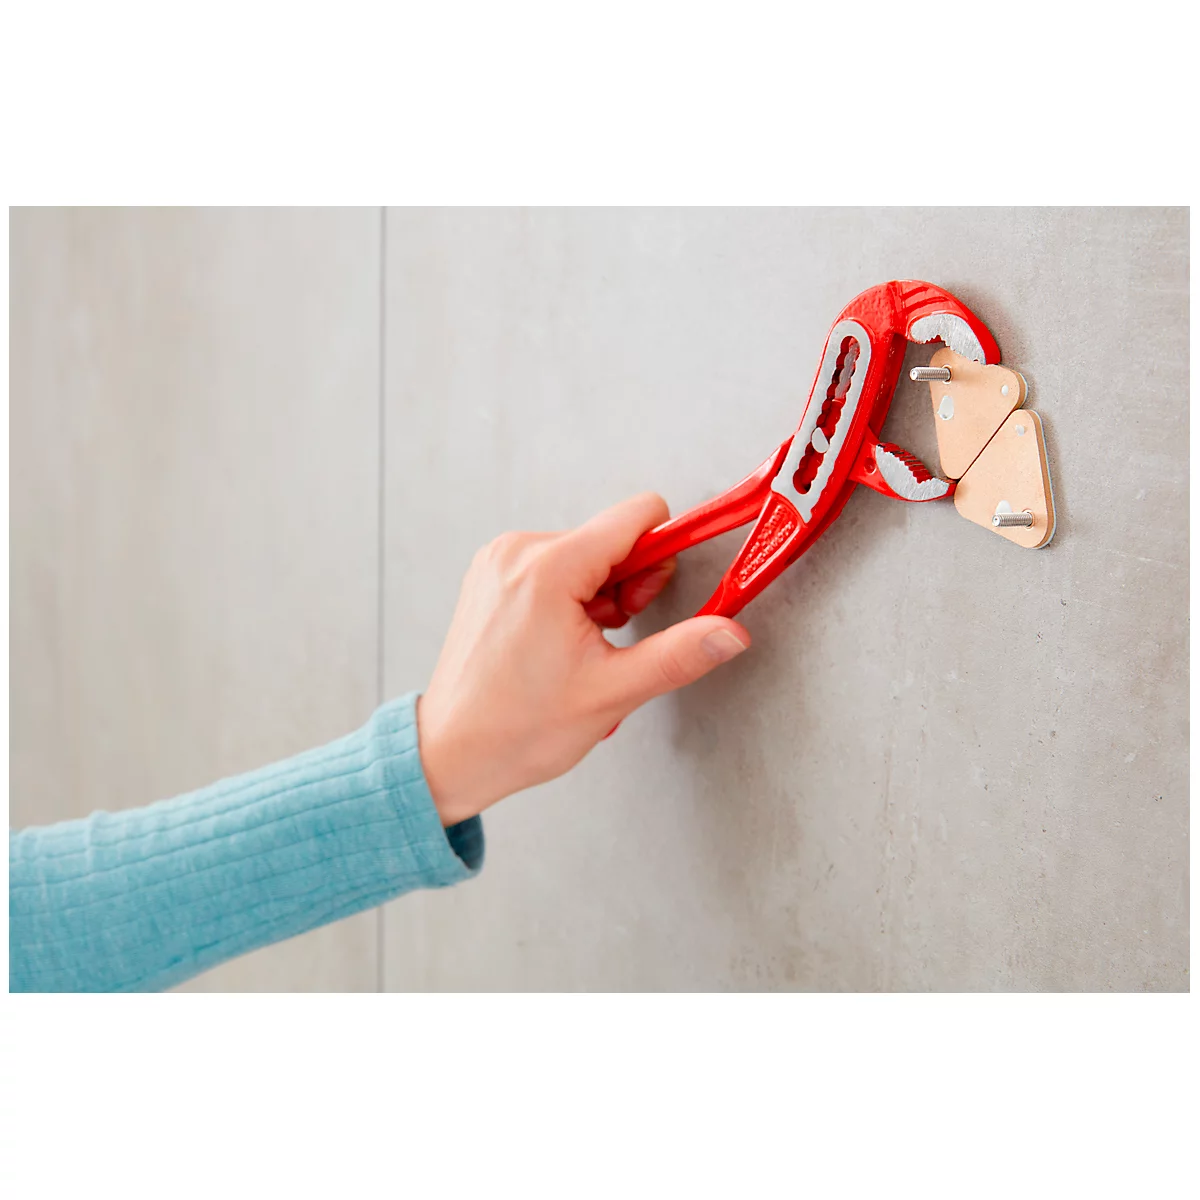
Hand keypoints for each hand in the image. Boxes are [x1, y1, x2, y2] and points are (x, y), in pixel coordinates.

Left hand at [417, 492, 750, 824]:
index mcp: (548, 569)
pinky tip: (561, 641)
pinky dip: (572, 596)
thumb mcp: (612, 692)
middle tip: (615, 636)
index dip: (668, 550)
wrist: (449, 753)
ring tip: (583, 647)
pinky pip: (554, 565)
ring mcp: (500, 560)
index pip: (636, 516)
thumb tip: (729, 633)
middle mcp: (518, 551)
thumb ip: (679, 654)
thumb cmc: (517, 729)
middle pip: (612, 537)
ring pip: (585, 553)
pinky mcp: (493, 574)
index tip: (671, 589)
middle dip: (630, 584)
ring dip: (601, 595)